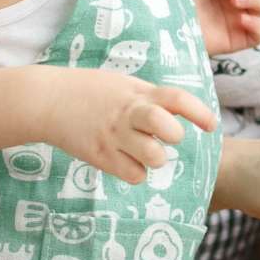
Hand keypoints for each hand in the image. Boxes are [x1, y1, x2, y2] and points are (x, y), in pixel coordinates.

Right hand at [38, 67, 216, 184]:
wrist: (48, 99)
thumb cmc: (91, 91)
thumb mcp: (123, 84)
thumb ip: (150, 96)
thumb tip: (179, 110)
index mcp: (137, 93)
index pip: (176, 99)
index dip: (199, 112)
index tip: (211, 125)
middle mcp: (128, 114)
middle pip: (166, 128)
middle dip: (174, 136)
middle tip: (167, 137)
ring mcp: (113, 136)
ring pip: (153, 157)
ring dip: (156, 158)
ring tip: (144, 151)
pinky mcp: (99, 156)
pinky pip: (133, 175)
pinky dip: (136, 172)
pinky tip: (127, 162)